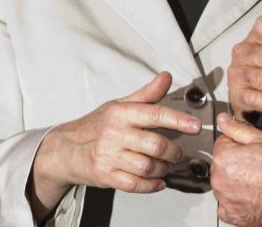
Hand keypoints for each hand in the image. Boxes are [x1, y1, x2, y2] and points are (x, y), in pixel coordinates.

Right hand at [29, 72, 199, 218]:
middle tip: (178, 153)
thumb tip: (166, 76)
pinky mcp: (105, 176)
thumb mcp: (120, 105)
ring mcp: (109, 156)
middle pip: (155, 145)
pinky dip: (152, 185)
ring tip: (166, 165)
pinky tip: (158, 181)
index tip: (195, 125)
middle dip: (173, 151)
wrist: (66, 149)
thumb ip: (147, 94)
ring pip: (147, 167)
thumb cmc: (97, 125)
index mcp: (121, 113)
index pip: (154, 114)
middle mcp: (114, 134)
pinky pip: (135, 185)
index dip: (178, 120)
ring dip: (163, 169)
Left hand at [212, 113, 261, 226]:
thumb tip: (222, 120)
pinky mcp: (230, 215)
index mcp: (223, 157)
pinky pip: (228, 204)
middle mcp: (218, 179)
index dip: (239, 144)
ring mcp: (224, 199)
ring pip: (225, 184)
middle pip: (222, 164)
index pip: (223, 143)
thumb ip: (237, 128)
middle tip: (258, 166)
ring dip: (235, 182)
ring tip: (258, 182)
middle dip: (235, 163)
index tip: (252, 150)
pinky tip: (253, 196)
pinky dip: (237, 201)